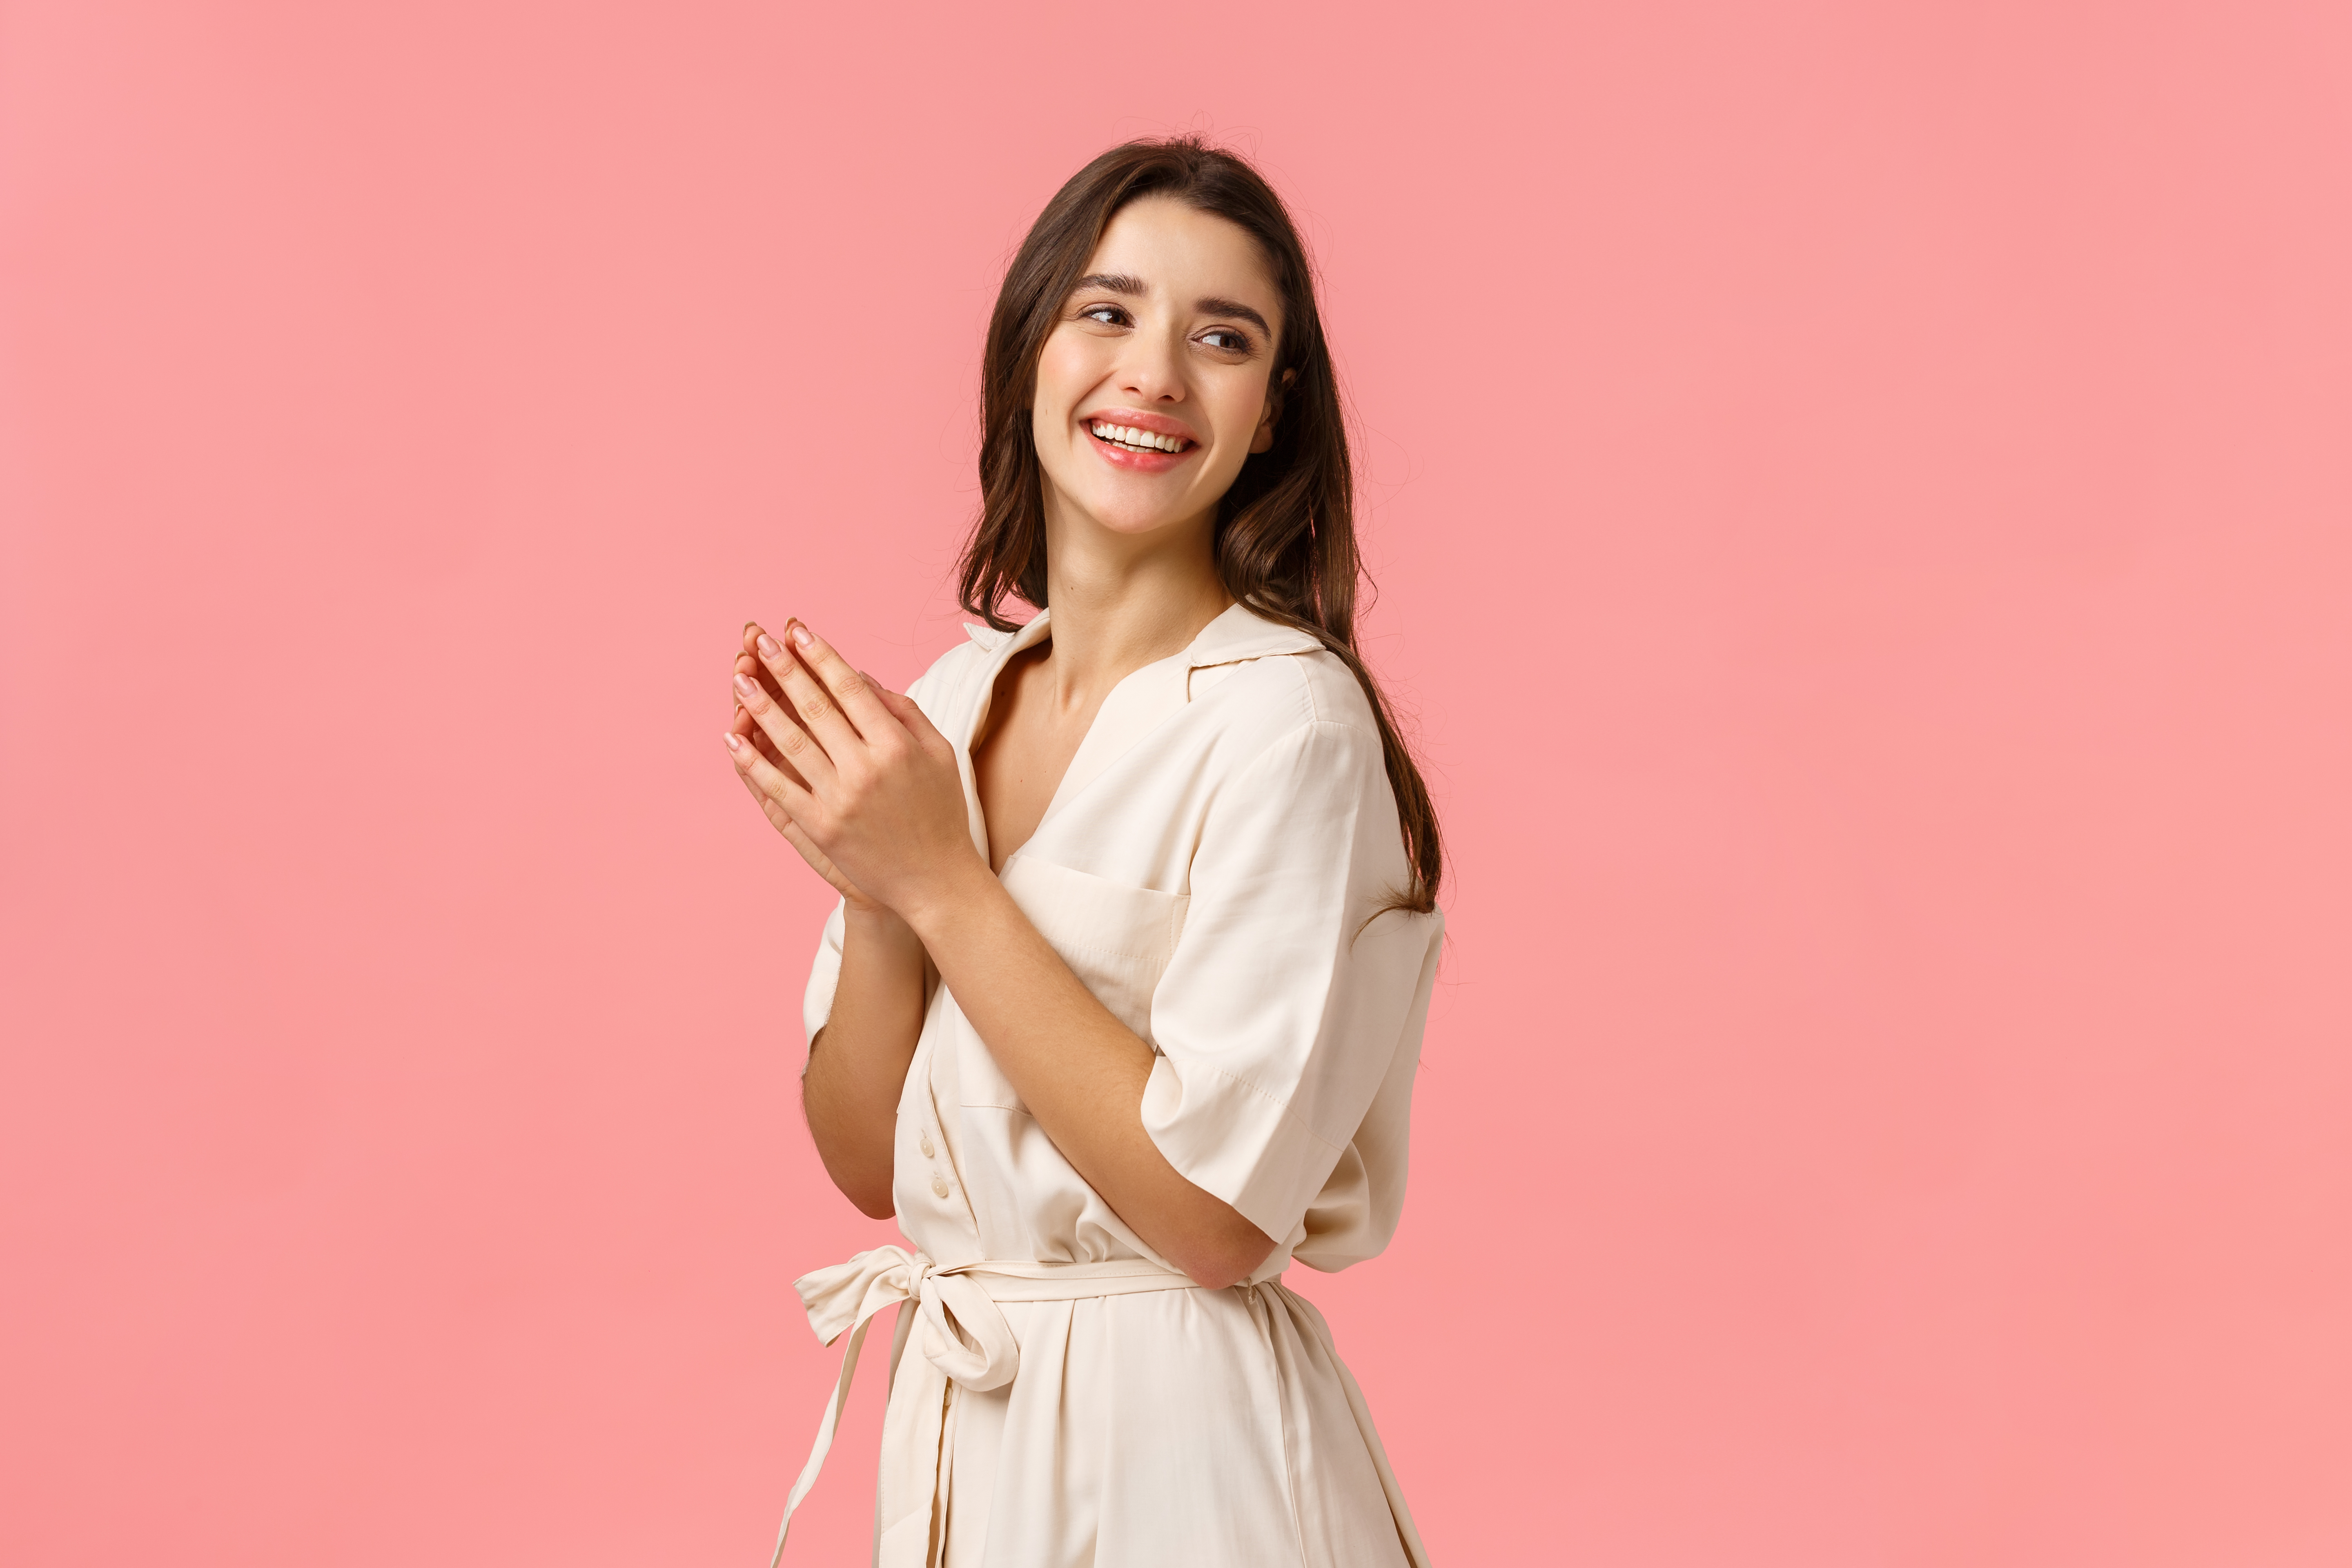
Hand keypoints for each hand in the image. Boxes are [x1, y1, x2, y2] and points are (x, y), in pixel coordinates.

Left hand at [724, 619, 982, 921]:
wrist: (936, 881)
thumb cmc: (941, 812)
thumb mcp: (939, 753)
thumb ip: (904, 711)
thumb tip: (861, 676)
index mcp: (897, 745)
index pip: (850, 689)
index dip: (820, 656)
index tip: (796, 631)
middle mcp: (867, 768)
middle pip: (815, 708)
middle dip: (784, 670)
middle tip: (758, 641)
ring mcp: (840, 799)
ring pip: (791, 743)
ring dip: (761, 708)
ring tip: (739, 678)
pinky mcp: (821, 827)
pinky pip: (779, 788)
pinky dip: (753, 762)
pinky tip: (734, 737)